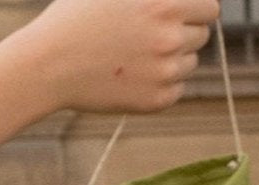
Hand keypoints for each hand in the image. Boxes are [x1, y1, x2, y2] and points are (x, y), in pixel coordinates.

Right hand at [0, 0, 219, 168]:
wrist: (48, 66)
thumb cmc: (75, 20)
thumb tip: (171, 2)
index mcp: (165, 2)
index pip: (210, 7)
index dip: (195, 11)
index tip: (180, 17)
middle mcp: (170, 36)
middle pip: (203, 36)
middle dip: (183, 35)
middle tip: (151, 39)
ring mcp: (165, 71)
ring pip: (190, 64)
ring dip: (173, 61)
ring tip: (137, 59)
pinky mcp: (157, 100)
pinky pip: (176, 90)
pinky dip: (162, 86)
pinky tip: (133, 78)